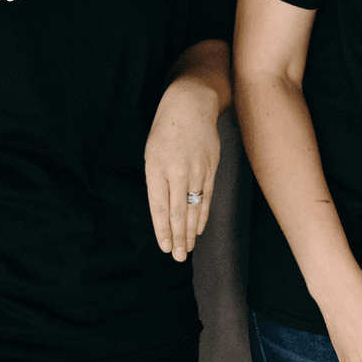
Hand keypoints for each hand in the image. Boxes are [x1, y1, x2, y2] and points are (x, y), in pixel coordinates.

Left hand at [145, 77, 220, 260]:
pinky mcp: (210, 168)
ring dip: (190, 232)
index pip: (159, 206)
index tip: (164, 246)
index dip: (162, 229)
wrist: (191, 104)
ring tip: (187, 250)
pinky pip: (206, 197)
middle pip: (177, 212)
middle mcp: (176, 171)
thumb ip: (156, 178)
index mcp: (155, 167)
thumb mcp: (151, 151)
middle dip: (177, 237)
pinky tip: (198, 229)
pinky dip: (202, 215)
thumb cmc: (165, 128)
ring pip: (193, 208)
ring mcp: (196, 170)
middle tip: (177, 257)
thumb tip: (163, 207)